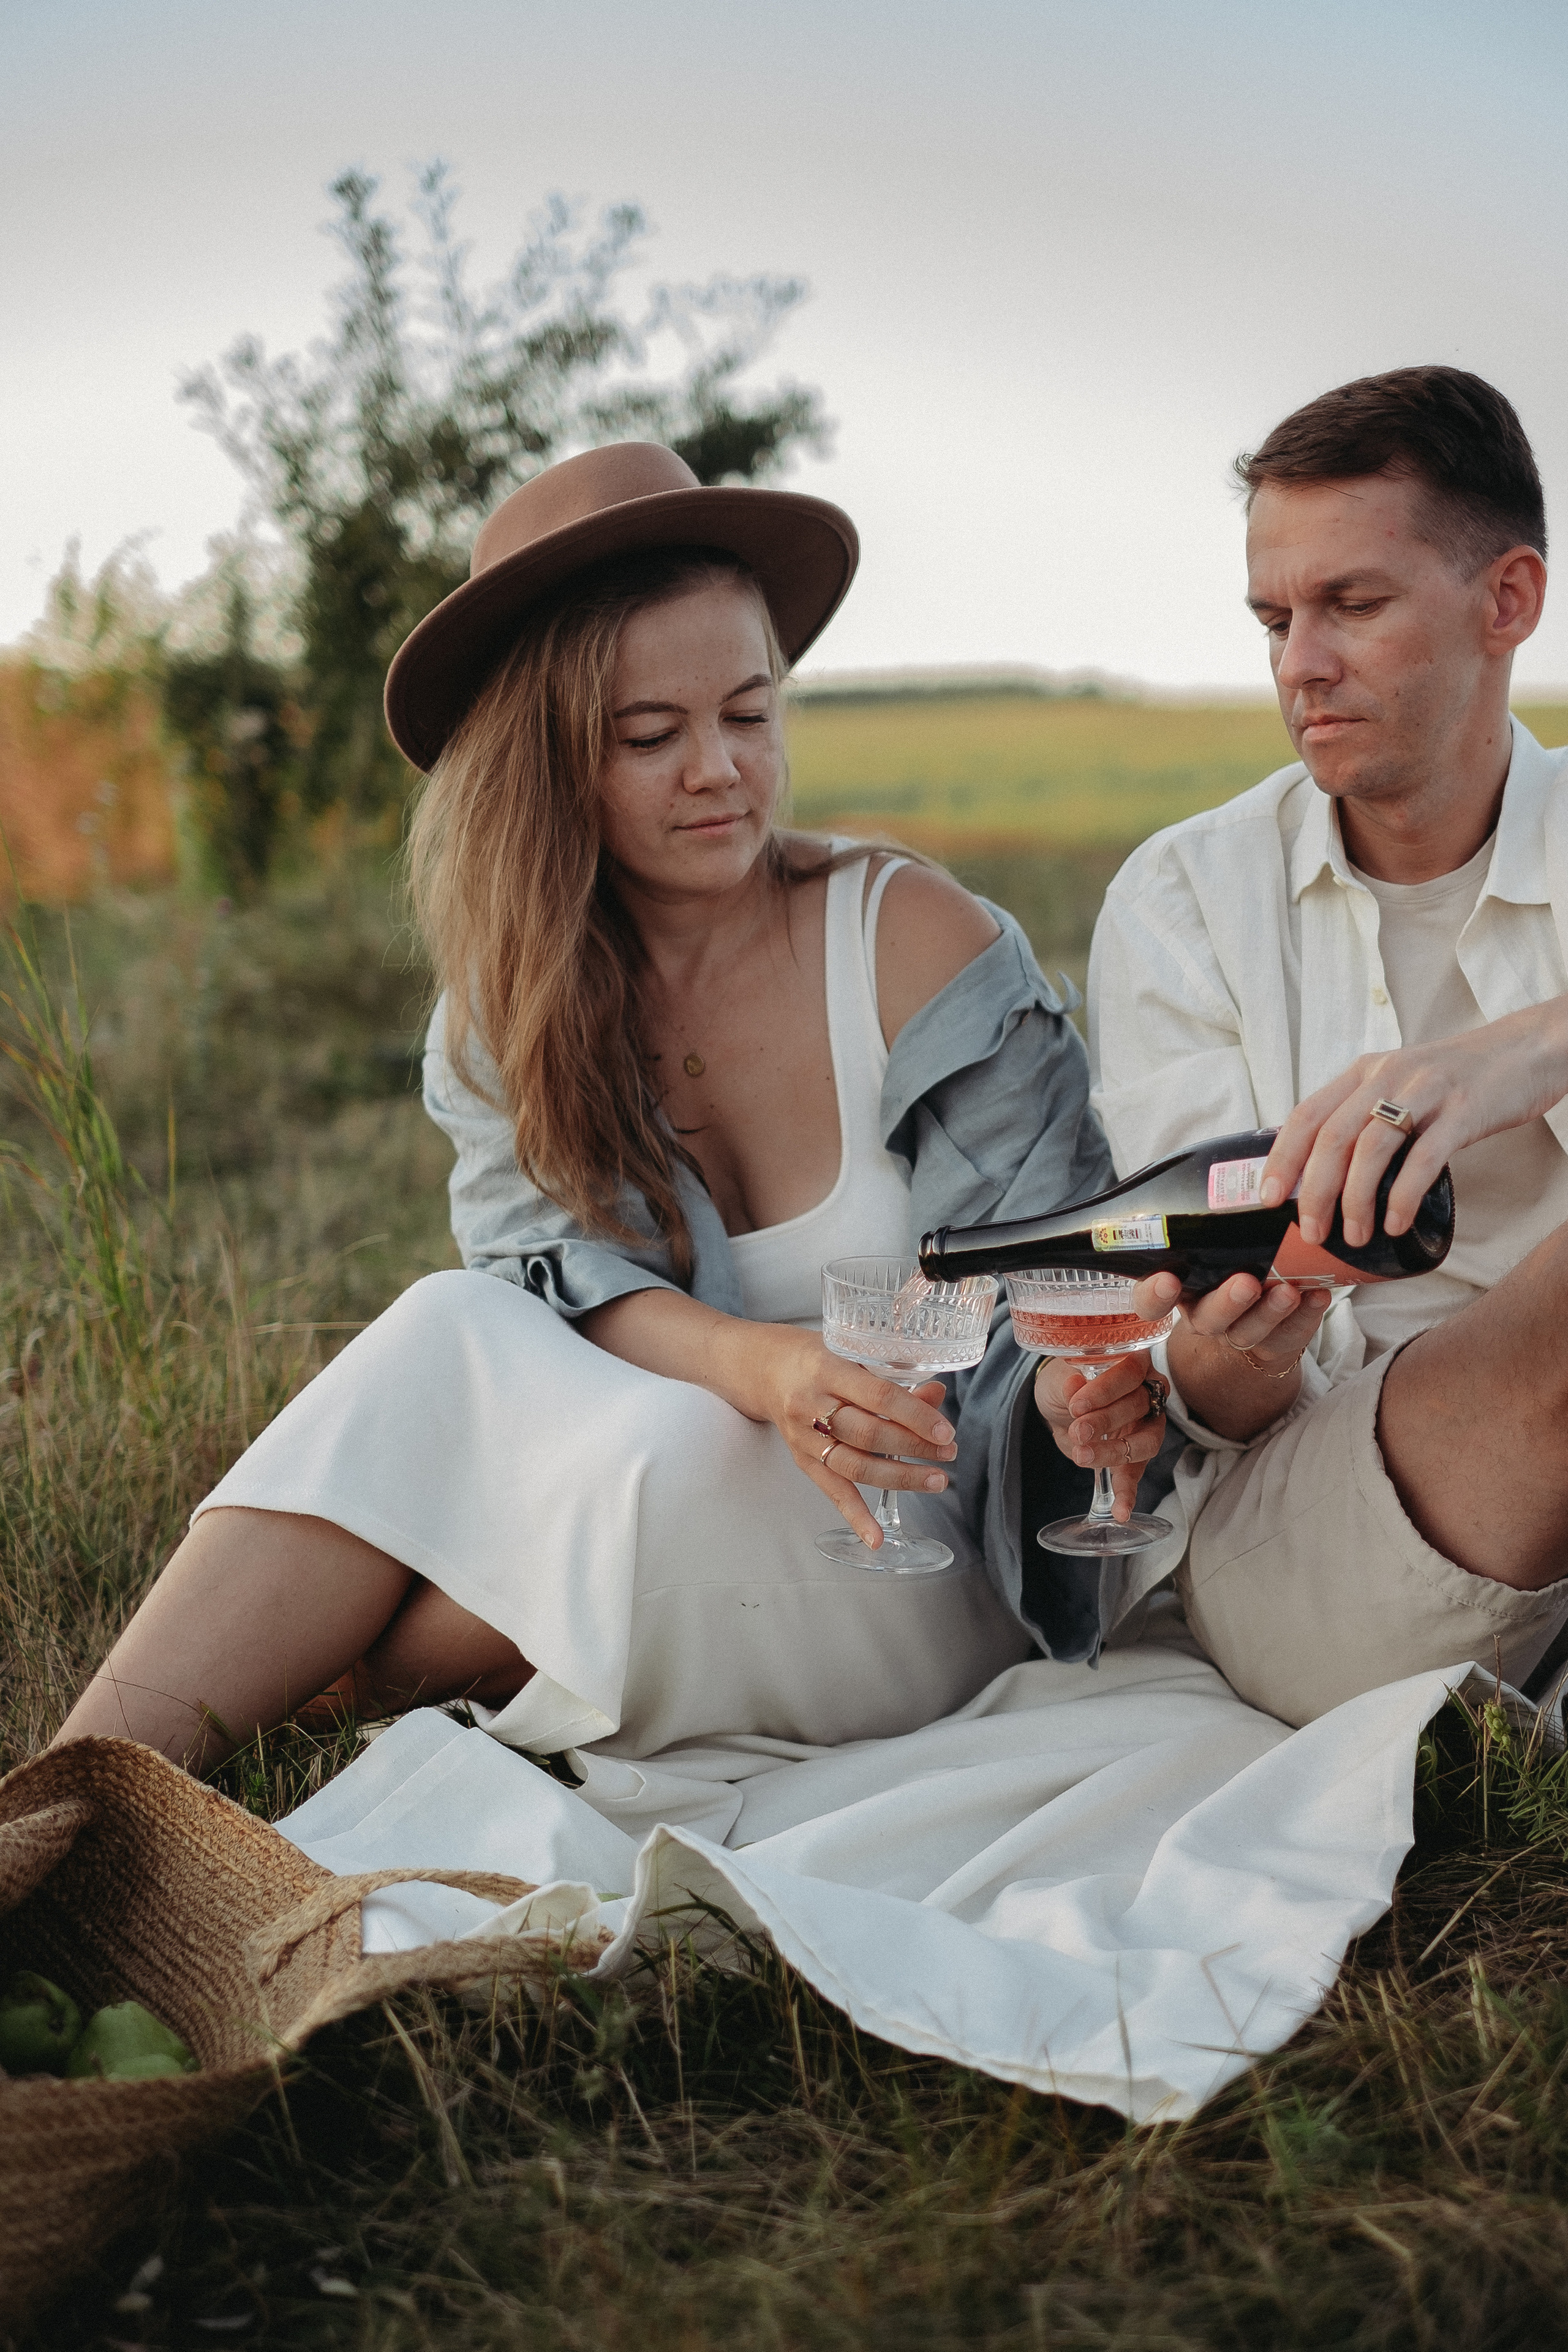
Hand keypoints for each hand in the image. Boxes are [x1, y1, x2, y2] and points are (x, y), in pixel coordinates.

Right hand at [732, 1325, 959, 1551]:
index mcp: (826, 1368)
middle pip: (868, 1434)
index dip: (915, 1416)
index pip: (878, 1396)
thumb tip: (935, 1394)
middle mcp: (811, 1405)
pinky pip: (832, 1492)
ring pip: (855, 1466)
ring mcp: (804, 1437)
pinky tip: (876, 1539)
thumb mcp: (851, 1354)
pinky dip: (855, 1516)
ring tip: (936, 1480)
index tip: (945, 1430)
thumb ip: (893, 1376)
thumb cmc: (815, 1358)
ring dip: (900, 1478)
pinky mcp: (802, 1460)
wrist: (765, 1370)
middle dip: (915, 1447)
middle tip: (949, 1452)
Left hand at [1032, 1347, 1166, 1521]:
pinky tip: (1121, 1511)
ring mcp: (1146, 1425)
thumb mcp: (1059, 1379)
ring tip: (1083, 1457)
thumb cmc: (1064, 1383)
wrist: (1059, 1406)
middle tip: (1078, 1430)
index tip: (1077, 1404)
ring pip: (1145, 1441)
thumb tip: (1074, 1386)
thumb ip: (1069, 1384)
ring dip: (1114, 1453)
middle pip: (1138, 1406)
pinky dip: (1128, 1493)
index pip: (1130, 1372)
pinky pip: (1137, 1474)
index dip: (1106, 1389)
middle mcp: (1146, 1392)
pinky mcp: (1136, 1454)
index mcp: (1131, 1363)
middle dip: (1106, 1421)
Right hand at [1134, 1269, 1329, 1444]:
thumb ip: (1200, 1261)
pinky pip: (1289, 1338)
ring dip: (1271, 1312)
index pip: (1150, 1302)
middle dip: (1227, 1303)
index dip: (1155, 1295)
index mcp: (1177, 1300)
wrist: (1240, 1356)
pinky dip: (1308, 1316)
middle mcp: (1204, 1324)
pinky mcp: (1274, 1354)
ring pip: (1249, 1332)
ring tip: (1289, 1292)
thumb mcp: (1200, 1280)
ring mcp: (1239, 1343)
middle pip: (1208, 1319)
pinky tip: (1320, 1295)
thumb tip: (1205, 1210)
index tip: (1167, 1281)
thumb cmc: (1219, 1295)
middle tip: (1246, 1285)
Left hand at [1259, 998, 1567, 1244]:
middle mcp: (1387, 1076)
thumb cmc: (1457, 1078)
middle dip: (1314, 1191)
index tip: (1268, 1197)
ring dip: (1356, 1200)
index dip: (1283, 1157)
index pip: (1306, 1114)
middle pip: (1333, 1138)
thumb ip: (1365, 1115)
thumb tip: (1325, 1168)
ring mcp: (1425, 1092)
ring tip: (1353, 1235)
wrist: (1526, 1049)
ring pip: (1372, 1150)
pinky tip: (1396, 1223)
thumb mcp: (1399, 1084)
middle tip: (1311, 1231)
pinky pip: (1423, 1159)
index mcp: (1364, 1072)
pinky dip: (1403, 1196)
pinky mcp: (1463, 1111)